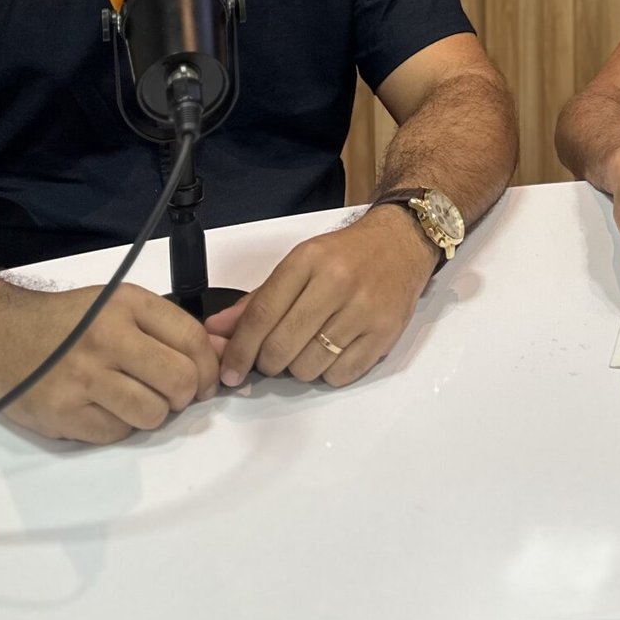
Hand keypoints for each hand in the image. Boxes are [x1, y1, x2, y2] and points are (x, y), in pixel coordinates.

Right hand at [0, 283, 220, 444]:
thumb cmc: (66, 321)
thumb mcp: (117, 306)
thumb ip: (167, 329)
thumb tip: (221, 354)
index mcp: (126, 304)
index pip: (191, 339)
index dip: (208, 366)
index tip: (206, 380)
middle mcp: (107, 338)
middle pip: (179, 380)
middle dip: (185, 395)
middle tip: (173, 395)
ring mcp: (83, 378)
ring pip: (153, 413)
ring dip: (154, 413)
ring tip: (136, 400)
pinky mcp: (63, 413)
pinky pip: (117, 433)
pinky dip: (120, 426)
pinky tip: (103, 407)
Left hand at [207, 210, 435, 388]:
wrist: (402, 244)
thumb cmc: (345, 256)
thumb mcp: (300, 263)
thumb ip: (258, 299)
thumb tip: (217, 331)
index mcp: (308, 260)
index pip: (262, 314)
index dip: (239, 349)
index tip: (228, 372)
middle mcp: (337, 283)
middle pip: (282, 346)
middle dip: (267, 363)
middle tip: (271, 358)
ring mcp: (364, 309)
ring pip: (308, 366)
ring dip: (298, 368)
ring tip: (307, 349)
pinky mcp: (385, 333)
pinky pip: (339, 375)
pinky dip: (328, 373)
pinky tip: (332, 353)